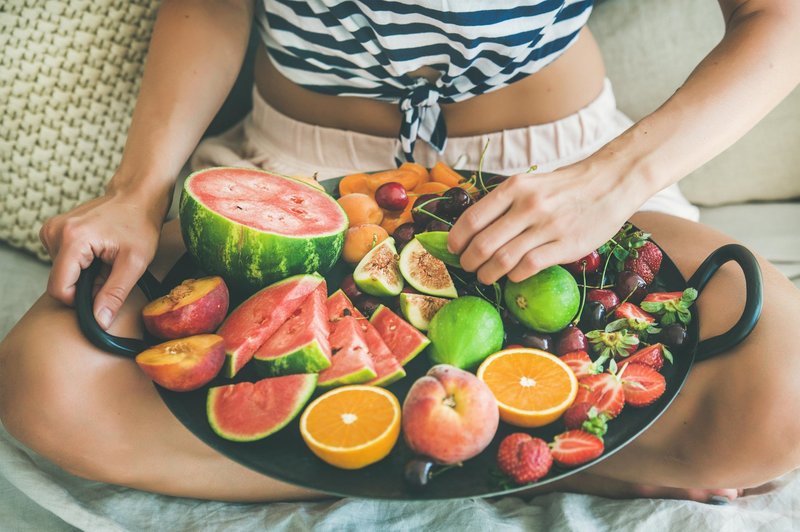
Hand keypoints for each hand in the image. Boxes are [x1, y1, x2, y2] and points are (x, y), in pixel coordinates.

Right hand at [39, 191, 164, 328]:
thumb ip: (114, 294)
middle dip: (85, 285)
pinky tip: (98, 252)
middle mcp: (54, 232)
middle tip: (110, 270)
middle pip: (60, 281)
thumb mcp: (134, 263)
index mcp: (72, 239)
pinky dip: (81, 263)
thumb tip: (99, 322)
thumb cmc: (140, 224)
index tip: (102, 293)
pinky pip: (63, 261)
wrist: (137, 195)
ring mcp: (52, 229)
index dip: (80, 301)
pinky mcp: (54, 230)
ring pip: (61, 273)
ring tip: (106, 258)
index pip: (59, 289)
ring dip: (84, 274)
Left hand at [447, 160, 642, 284]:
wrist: (609, 183)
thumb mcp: (529, 183)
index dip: (457, 239)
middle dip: (469, 262)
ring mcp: (548, 226)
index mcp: (514, 188)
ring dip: (488, 273)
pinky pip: (529, 266)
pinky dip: (514, 275)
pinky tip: (513, 275)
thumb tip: (472, 228)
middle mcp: (528, 206)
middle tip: (468, 267)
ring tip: (485, 277)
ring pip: (503, 259)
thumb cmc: (563, 187)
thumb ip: (503, 203)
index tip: (454, 249)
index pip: (472, 219)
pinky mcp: (566, 245)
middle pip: (483, 243)